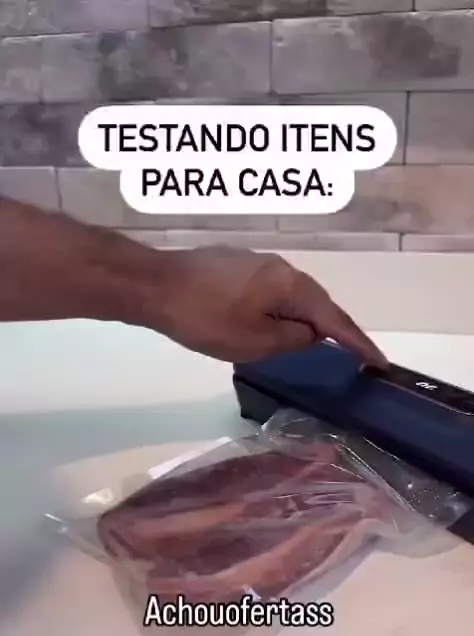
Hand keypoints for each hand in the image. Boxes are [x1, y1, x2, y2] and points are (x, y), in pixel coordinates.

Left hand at [131, 245, 386, 365]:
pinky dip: (280, 312)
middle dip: (334, 330)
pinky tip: (274, 326)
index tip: (379, 361)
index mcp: (291, 285)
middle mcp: (281, 268)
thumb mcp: (254, 342)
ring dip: (304, 321)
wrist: (153, 285)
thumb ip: (291, 340)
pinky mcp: (236, 267)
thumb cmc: (205, 317)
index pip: (334, 319)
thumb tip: (310, 334)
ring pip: (292, 298)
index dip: (358, 343)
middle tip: (352, 355)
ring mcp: (257, 264)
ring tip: (315, 346)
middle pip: (317, 303)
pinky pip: (271, 293)